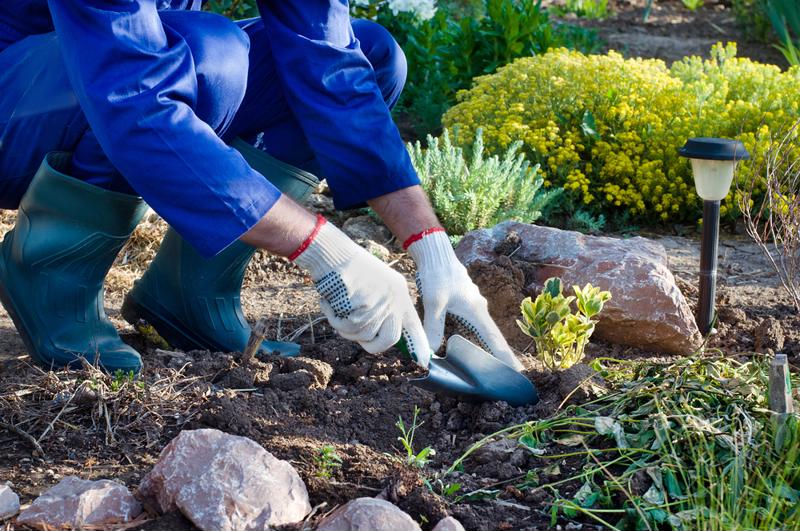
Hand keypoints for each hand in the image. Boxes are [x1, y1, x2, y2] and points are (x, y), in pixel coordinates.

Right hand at [292, 216, 431, 366]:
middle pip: (390, 339)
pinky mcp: (364, 305)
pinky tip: (328, 303)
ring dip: (344, 327)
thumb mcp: (376, 284)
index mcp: (399, 292)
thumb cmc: (348, 268)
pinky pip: (346, 326)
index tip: (423, 361)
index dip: (418, 345)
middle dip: (372, 346)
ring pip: (363, 334)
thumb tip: (380, 337)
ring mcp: (380, 302)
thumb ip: (384, 307)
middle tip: (356, 336)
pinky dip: (333, 318)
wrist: (333, 252)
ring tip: (335, 309)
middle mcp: (394, 298)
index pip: (414, 324)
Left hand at [407, 229, 522, 370]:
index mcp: (476, 311)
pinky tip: (474, 343)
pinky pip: (475, 324)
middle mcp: (479, 309)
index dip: (505, 357)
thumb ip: (434, 328)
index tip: (518, 372)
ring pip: (484, 331)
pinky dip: (478, 337)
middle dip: (501, 356)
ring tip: (494, 364)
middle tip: (510, 374)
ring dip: (489, 347)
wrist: (436, 254)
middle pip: (493, 338)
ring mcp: (473, 305)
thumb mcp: (433, 303)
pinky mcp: (465, 302)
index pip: (495, 340)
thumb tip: (430, 353)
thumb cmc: (437, 275)